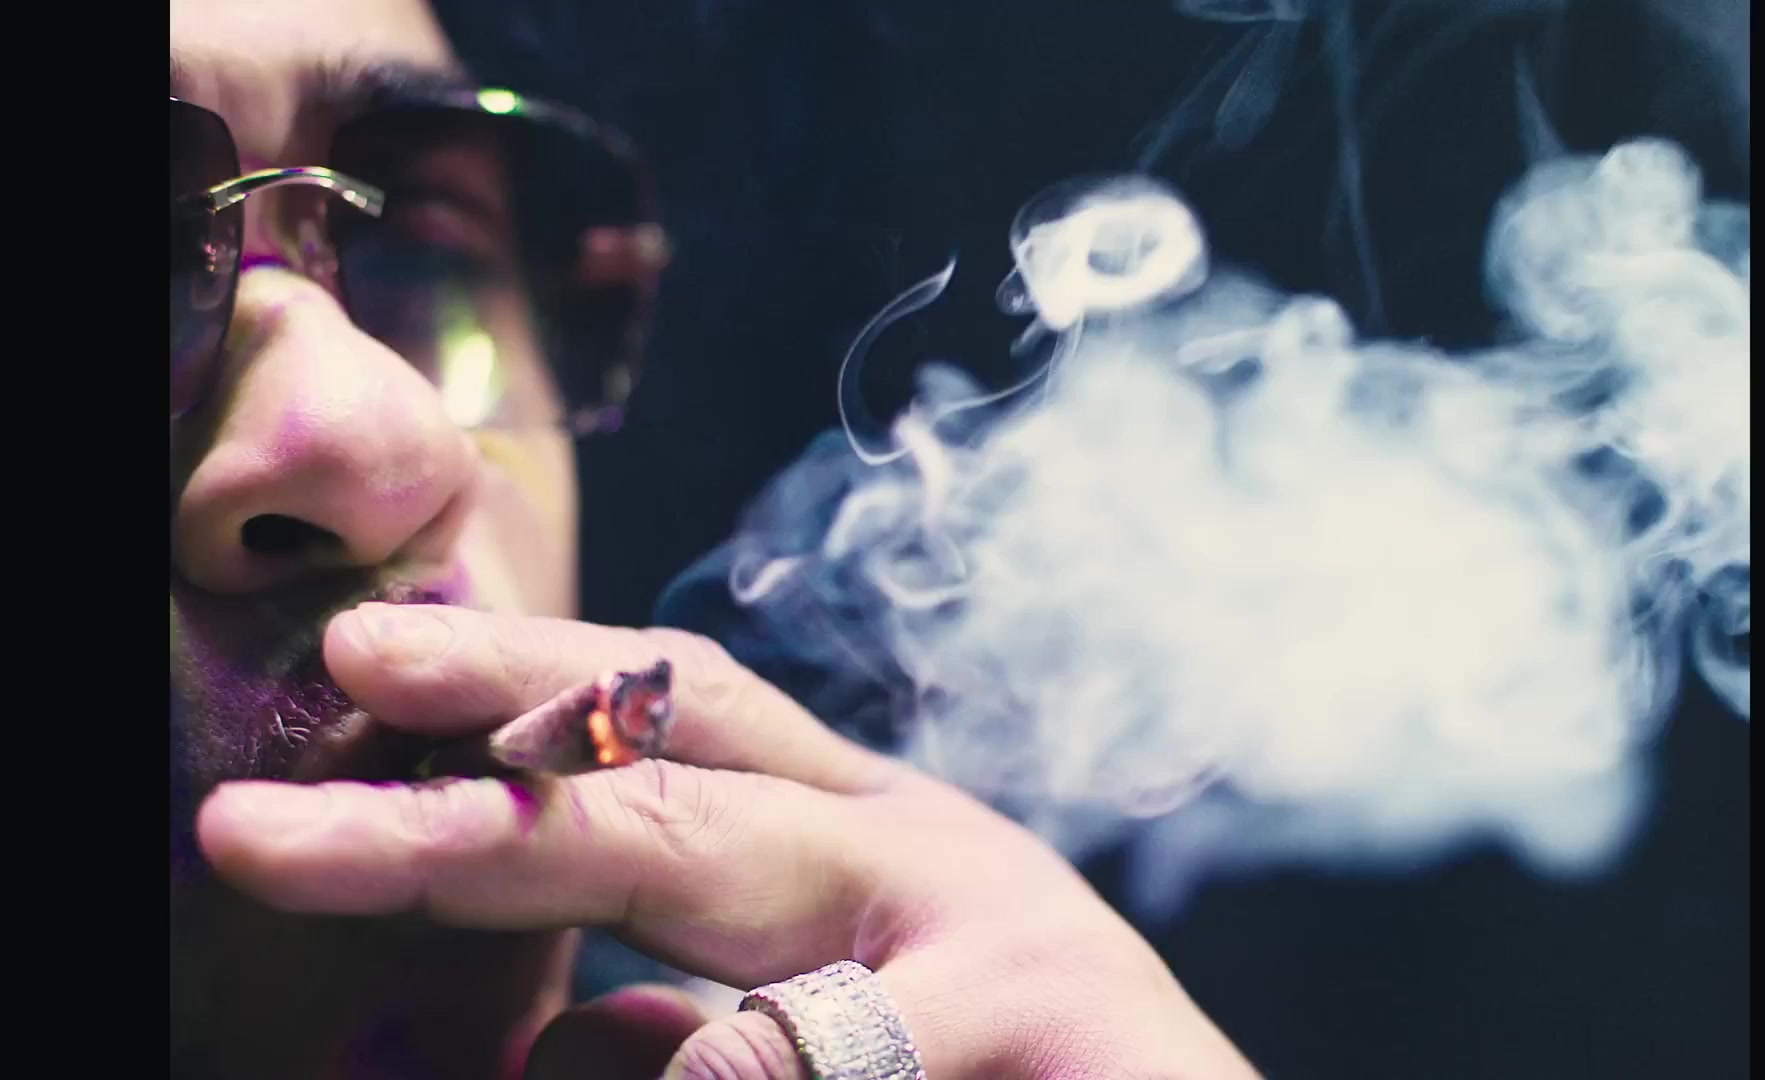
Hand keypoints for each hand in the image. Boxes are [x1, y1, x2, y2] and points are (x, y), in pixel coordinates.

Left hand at [197, 604, 1256, 1078]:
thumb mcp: (854, 1035)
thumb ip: (706, 1025)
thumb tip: (551, 1037)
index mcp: (864, 832)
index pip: (681, 718)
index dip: (521, 683)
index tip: (359, 670)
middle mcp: (921, 852)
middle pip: (677, 780)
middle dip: (473, 782)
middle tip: (281, 788)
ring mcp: (990, 942)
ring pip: (725, 940)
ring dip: (570, 957)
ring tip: (338, 889)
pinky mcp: (1043, 1030)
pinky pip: (799, 1066)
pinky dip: (710, 1079)